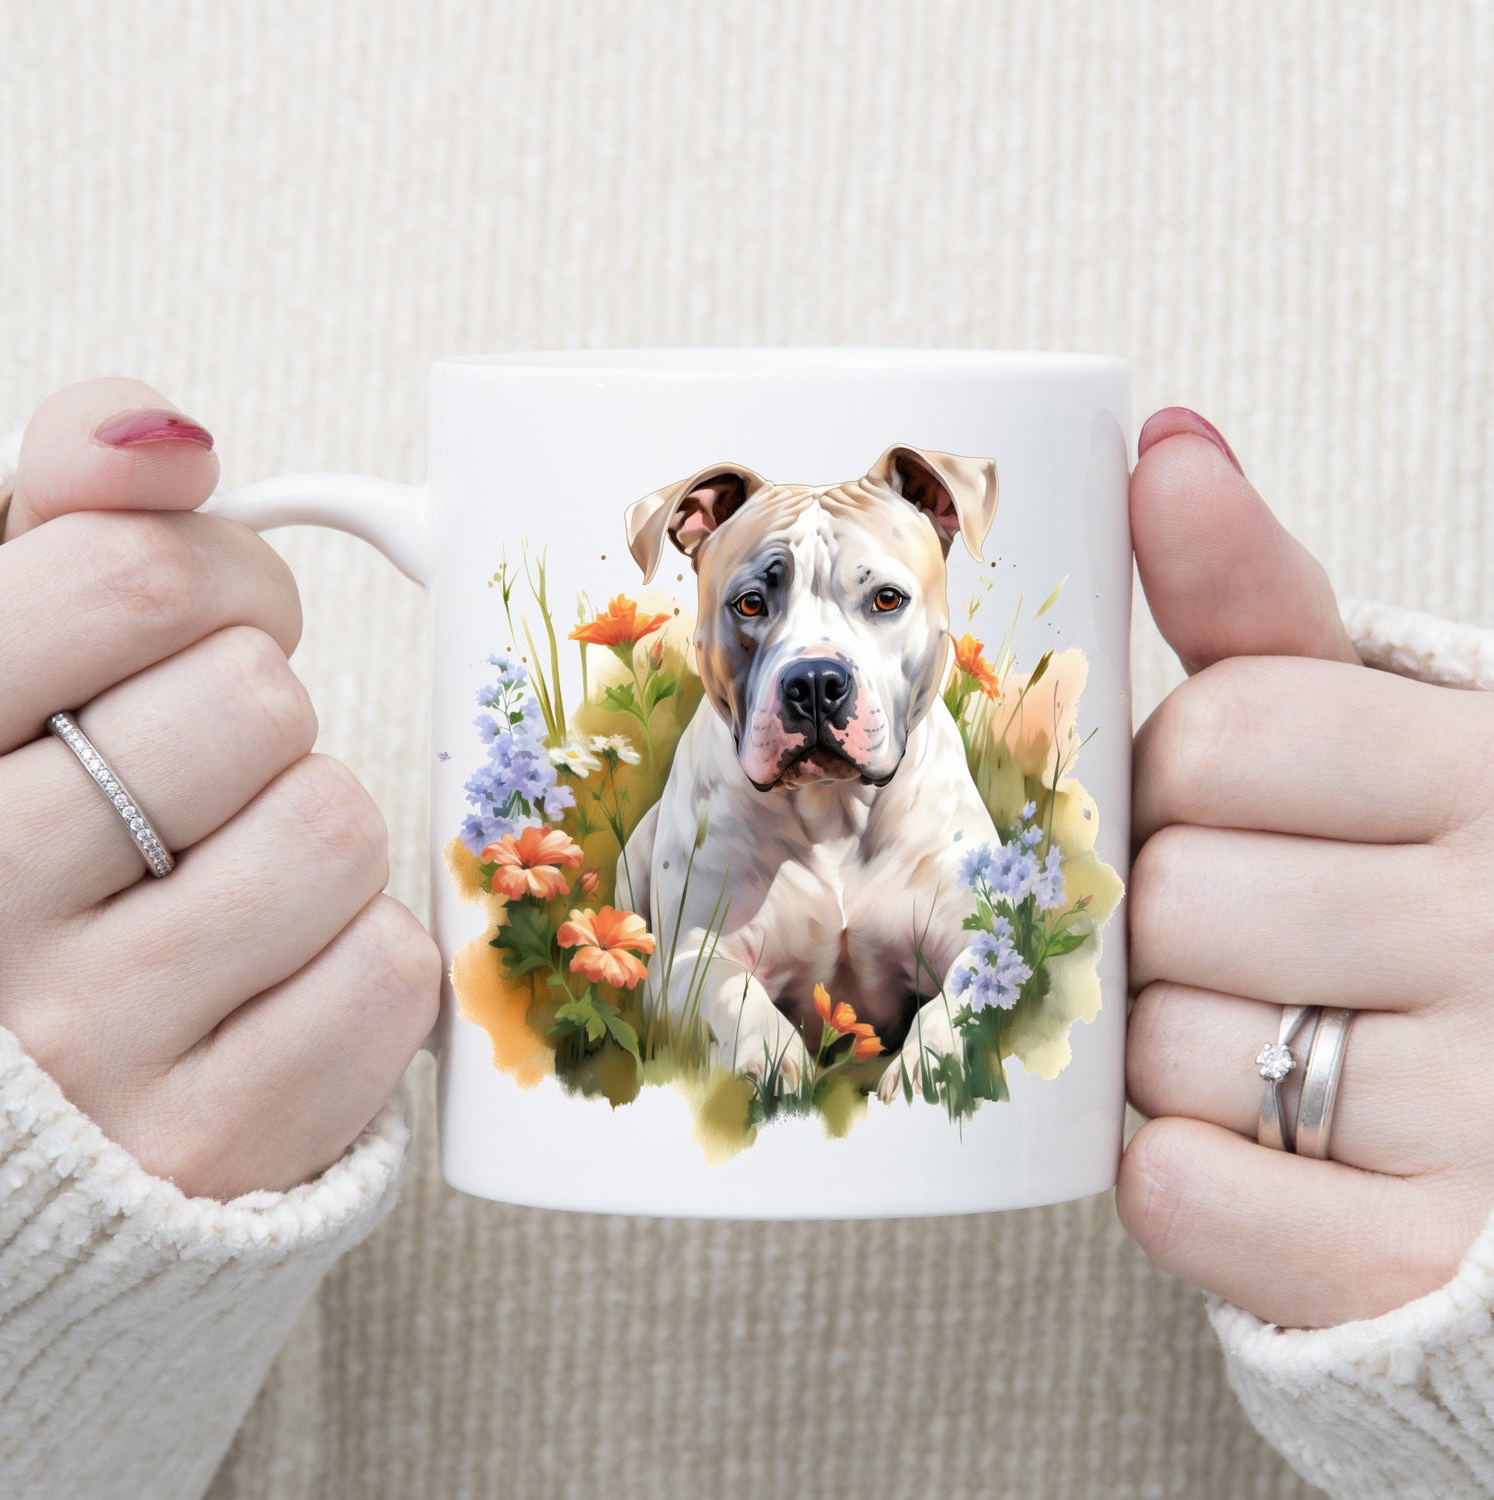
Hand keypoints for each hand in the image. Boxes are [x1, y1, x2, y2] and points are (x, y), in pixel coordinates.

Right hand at [0, 379, 438, 1198]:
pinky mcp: (212, 1146)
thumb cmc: (19, 847)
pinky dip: (356, 957)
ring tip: (222, 878)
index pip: (130, 581)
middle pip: (254, 701)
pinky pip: (386, 973)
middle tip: (203, 768)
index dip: (216, 577)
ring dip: (309, 832)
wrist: (18, 1116)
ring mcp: (90, 1047)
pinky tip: (266, 978)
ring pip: (334, 828)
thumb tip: (167, 433)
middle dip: (256, 711)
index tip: (203, 620)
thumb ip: (63, 522)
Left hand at [1117, 407, 1493, 1329]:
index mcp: (1487, 770)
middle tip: (1227, 933)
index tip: (1218, 803)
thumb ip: (1257, 600)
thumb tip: (1164, 442)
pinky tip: (1231, 1144)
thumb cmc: (1407, 879)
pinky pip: (1187, 1195)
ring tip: (1253, 1034)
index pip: (1226, 731)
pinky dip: (1175, 1175)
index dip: (1177, 775)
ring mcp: (1483, 1109)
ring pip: (1167, 1048)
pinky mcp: (1415, 1256)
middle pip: (1175, 893)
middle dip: (1161, 914)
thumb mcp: (1364, 724)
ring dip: (1164, 1046)